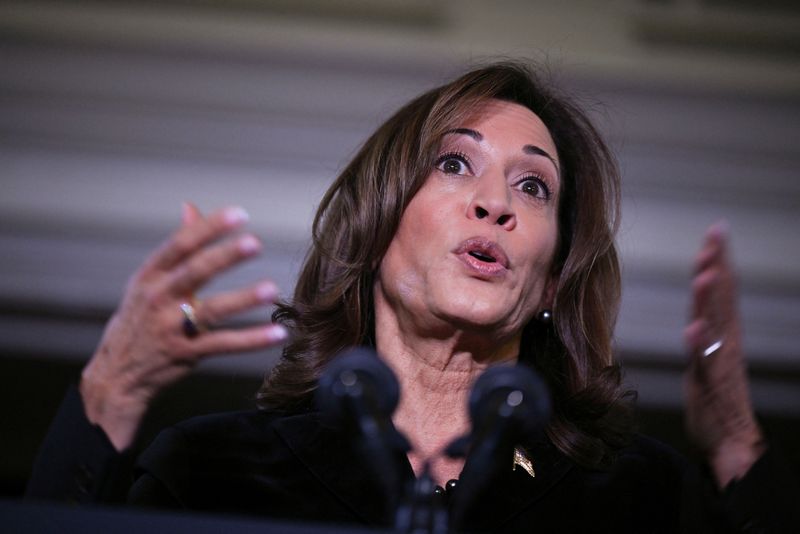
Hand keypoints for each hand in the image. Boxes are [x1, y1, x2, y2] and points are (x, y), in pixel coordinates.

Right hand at [80, 203, 287, 450]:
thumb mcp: (148, 281)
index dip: (209, 228)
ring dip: (243, 299)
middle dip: (224, 256)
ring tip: (272, 289)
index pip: (180, 245)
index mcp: (150, 275)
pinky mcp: (185, 353)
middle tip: (255, 243)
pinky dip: (252, 340)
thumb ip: (176, 248)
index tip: (239, 214)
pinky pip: (224, 345)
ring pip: (211, 310)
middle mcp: (158, 299)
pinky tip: (278, 333)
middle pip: (195, 273)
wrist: (116, 373)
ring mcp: (170, 328)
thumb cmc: (140, 318)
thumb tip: (190, 207)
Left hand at [684, 222, 763, 487]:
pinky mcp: (709, 383)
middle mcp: (724, 340)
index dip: (719, 259)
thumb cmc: (715, 394)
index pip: (721, 288)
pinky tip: (694, 328)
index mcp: (722, 330)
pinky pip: (704, 362)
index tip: (717, 230)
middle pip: (721, 297)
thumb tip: (696, 306)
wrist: (729, 438)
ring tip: (707, 273)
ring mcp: (718, 360)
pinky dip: (699, 344)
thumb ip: (702, 329)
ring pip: (715, 323)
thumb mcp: (704, 354)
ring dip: (710, 299)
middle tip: (716, 235)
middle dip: (718, 265)